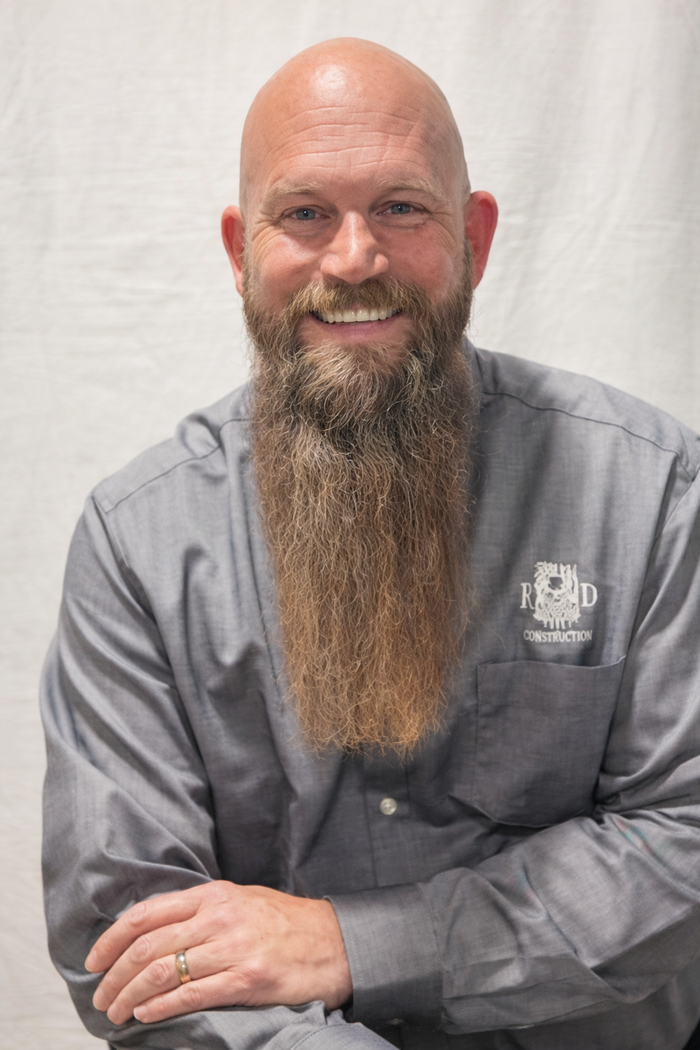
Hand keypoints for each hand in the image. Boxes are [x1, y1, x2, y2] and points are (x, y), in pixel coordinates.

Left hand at [86, 881, 352, 1024]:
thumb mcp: (240, 901)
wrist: (335, 942)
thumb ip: (200, 910)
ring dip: (131, 996)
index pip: (148, 913)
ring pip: (164, 971)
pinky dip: (160, 1008)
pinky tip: (146, 1016)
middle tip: (101, 997)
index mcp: (214, 895)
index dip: (112, 938)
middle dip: (115, 975)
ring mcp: (234, 947)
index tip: (93, 960)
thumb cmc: (285, 923)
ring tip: (117, 1013)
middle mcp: (220, 916)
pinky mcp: (247, 978)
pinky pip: (191, 994)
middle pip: (149, 945)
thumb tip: (153, 931)